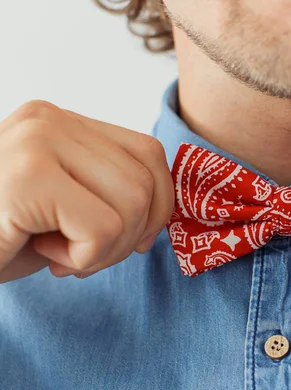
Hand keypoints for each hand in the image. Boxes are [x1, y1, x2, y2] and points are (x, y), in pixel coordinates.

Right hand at [0, 101, 173, 282]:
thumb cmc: (4, 236)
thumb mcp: (66, 205)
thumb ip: (110, 191)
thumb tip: (164, 210)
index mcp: (61, 122)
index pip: (149, 152)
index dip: (158, 203)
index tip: (136, 239)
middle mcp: (49, 120)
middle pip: (146, 179)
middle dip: (133, 234)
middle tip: (88, 255)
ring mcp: (36, 142)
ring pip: (132, 203)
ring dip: (107, 249)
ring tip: (64, 254)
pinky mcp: (27, 175)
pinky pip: (102, 227)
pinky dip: (85, 257)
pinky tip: (44, 253)